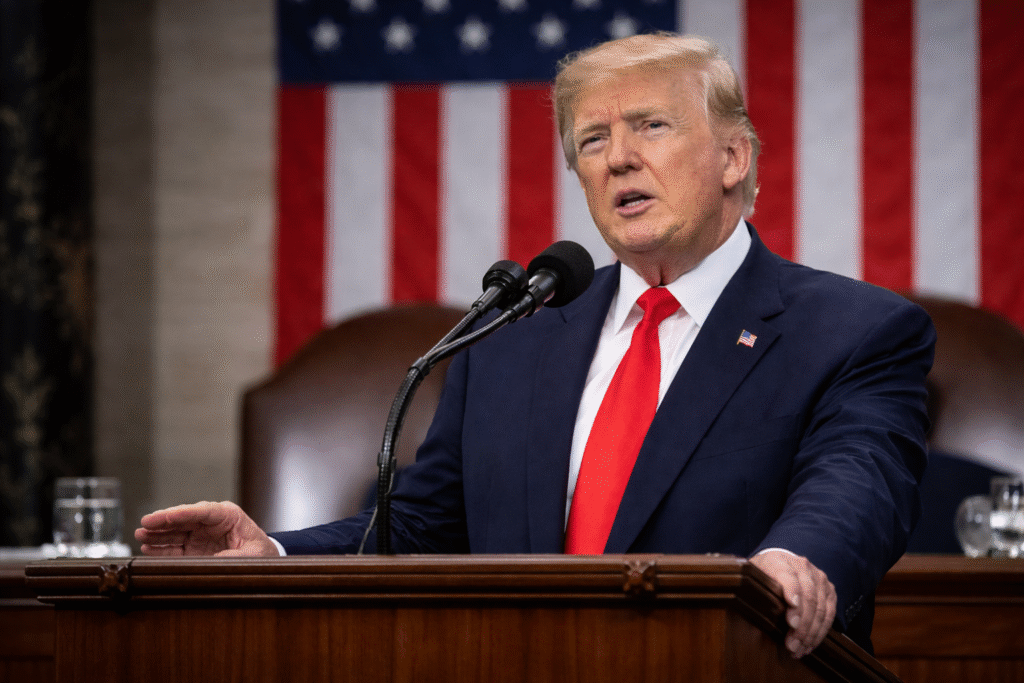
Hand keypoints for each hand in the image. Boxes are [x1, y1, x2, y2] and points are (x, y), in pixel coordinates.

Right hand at [135, 501, 279, 556]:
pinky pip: (175, 547)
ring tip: (140, 535)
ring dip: (158, 534)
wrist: (264, 560)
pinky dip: (161, 548)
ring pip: (176, 531)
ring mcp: (201, 535)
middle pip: (184, 519)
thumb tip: (212, 561)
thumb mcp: (251, 555)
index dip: (181, 513)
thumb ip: (231, 556)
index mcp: (228, 515)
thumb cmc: (261, 552)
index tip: (163, 516)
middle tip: (145, 524)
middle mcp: (211, 522)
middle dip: (164, 521)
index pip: (201, 511)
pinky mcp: (194, 548)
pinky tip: (148, 548)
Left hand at [749, 550, 836, 658]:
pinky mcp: (829, 590)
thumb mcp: (752, 576)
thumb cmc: (764, 574)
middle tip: (791, 645)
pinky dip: (820, 632)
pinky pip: (829, 614)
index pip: (788, 577)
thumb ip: (753, 588)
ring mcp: (819, 578)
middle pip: (808, 598)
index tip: (791, 620)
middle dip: (801, 626)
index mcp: (779, 561)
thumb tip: (752, 608)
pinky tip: (809, 645)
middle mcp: (803, 566)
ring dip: (811, 633)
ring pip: (820, 609)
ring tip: (798, 649)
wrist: (782, 562)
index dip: (791, 596)